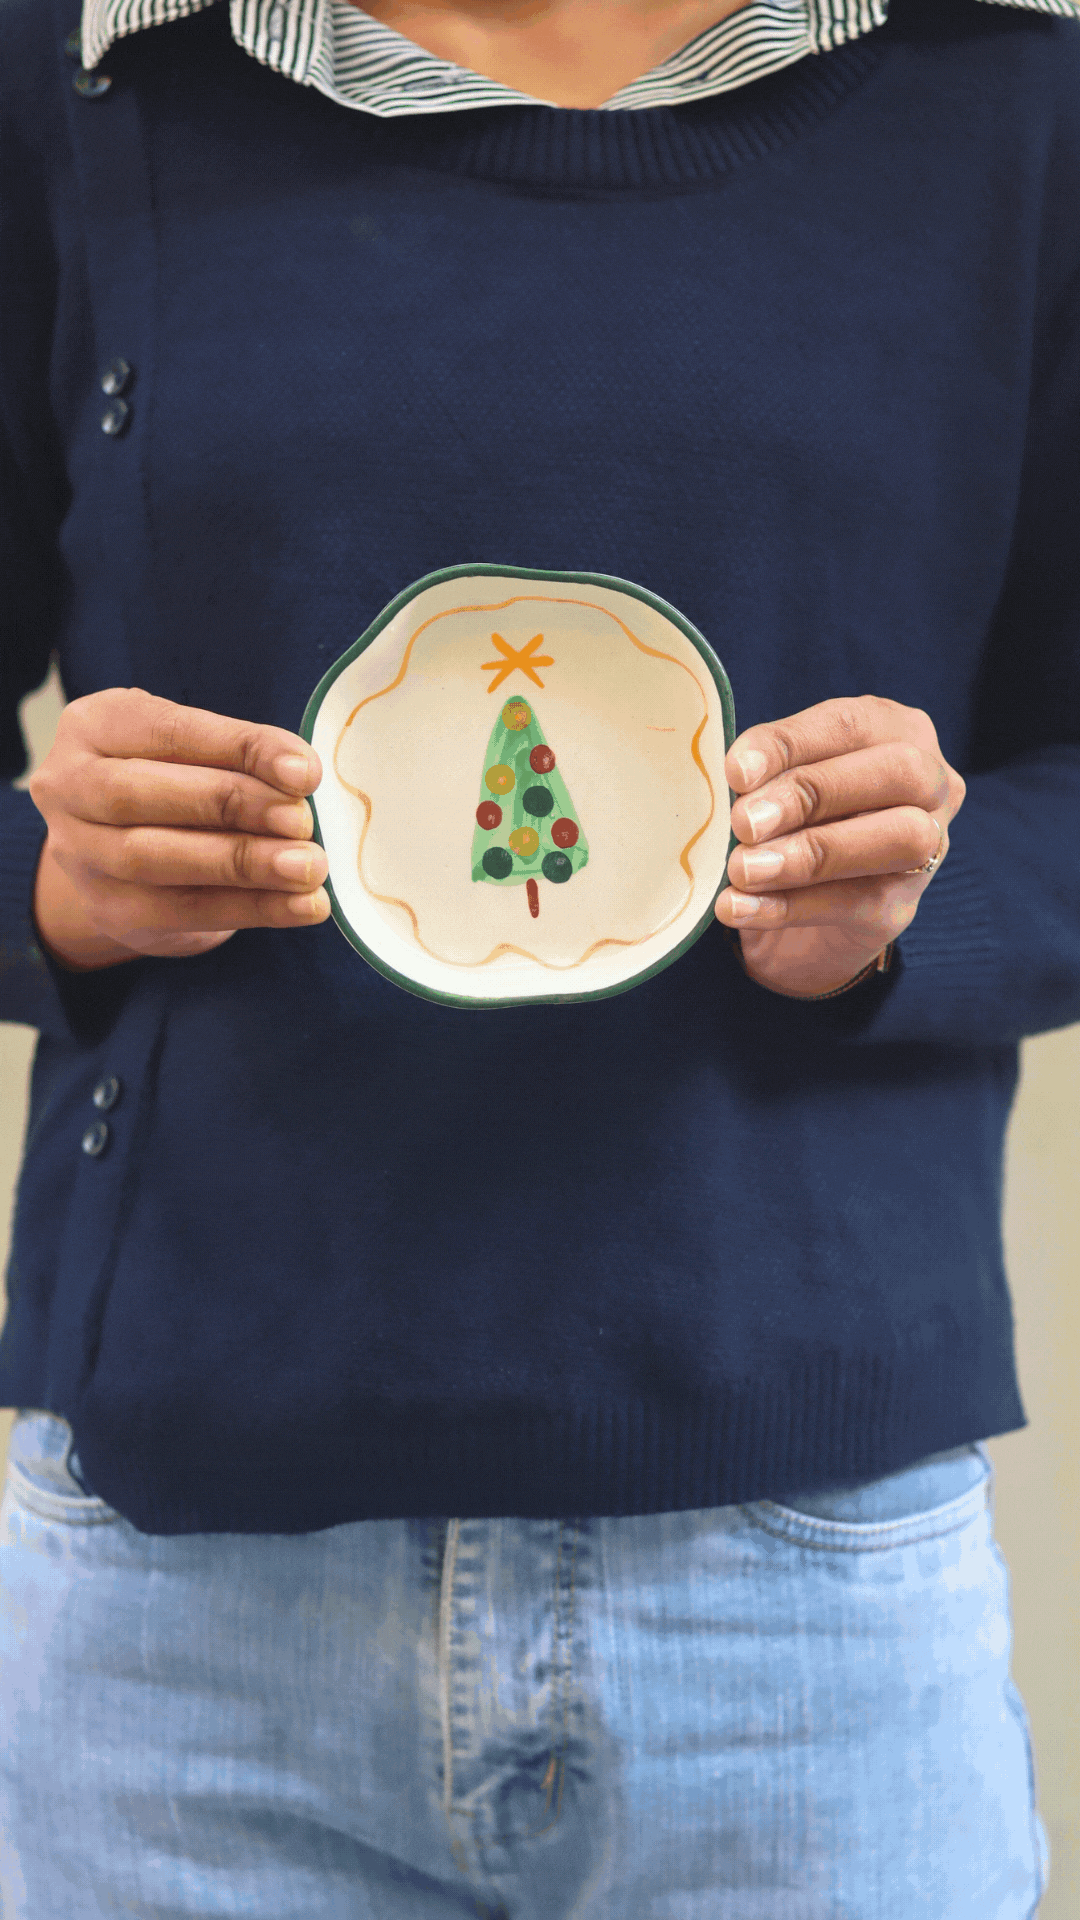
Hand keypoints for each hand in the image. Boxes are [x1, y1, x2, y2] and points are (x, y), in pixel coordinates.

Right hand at [29, 689, 329, 971]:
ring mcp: (78, 854)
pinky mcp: (108, 910)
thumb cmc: (173, 783)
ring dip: (242, 863)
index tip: (303, 772)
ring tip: (307, 868)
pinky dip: (252, 908)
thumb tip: (300, 777)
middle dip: (231, 806)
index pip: (169, 731)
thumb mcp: (194, 751)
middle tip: (302, 821)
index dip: (240, 749)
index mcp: (94, 726)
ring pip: (154, 859)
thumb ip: (236, 757)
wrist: (125, 859)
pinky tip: (302, 906)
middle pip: (142, 795)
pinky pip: (182, 911)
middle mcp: (69, 786)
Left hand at [714, 696, 965, 998]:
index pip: (850, 725)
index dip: (790, 745)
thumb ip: (766, 777)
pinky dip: (790, 905)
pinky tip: (740, 906)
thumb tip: (739, 777)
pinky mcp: (902, 907)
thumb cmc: (788, 822)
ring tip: (742, 869)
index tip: (735, 772)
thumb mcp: (776, 784)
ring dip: (809, 854)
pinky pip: (858, 902)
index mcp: (896, 730)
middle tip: (745, 822)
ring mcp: (929, 846)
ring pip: (898, 839)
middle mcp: (930, 782)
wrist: (797, 921)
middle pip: (897, 772)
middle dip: (813, 794)